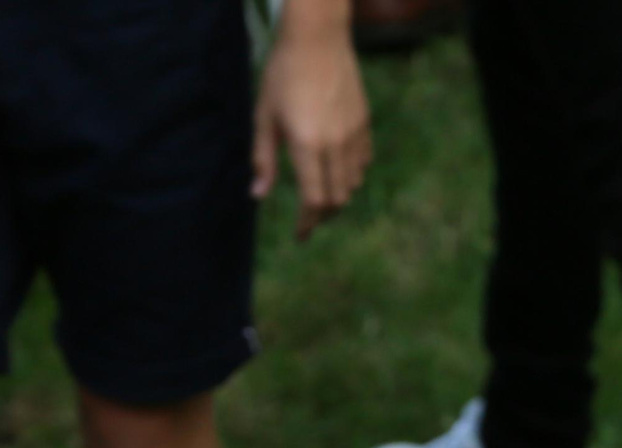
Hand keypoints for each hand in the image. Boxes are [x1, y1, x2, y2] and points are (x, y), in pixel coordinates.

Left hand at [252, 17, 370, 239]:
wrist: (318, 37)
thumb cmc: (283, 73)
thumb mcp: (264, 115)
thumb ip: (263, 158)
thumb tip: (257, 194)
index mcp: (307, 146)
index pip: (314, 201)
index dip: (307, 223)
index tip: (300, 235)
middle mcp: (335, 146)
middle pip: (336, 199)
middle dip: (322, 215)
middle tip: (308, 218)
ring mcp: (353, 135)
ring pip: (352, 184)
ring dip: (338, 196)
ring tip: (322, 194)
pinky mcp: (364, 123)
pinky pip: (363, 162)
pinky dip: (351, 174)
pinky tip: (338, 169)